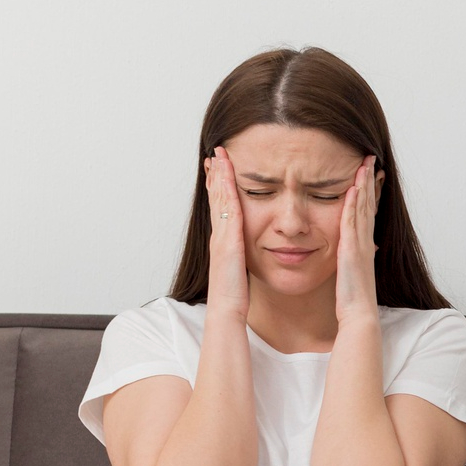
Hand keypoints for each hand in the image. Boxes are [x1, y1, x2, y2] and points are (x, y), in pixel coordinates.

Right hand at [202, 147, 249, 317]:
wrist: (226, 312)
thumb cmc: (235, 297)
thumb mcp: (240, 272)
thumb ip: (242, 261)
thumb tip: (250, 254)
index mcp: (224, 243)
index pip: (222, 209)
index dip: (220, 189)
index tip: (220, 170)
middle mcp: (219, 236)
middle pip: (216, 199)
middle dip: (216, 176)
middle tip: (215, 154)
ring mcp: (220, 237)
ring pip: (219, 200)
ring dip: (219, 177)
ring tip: (219, 156)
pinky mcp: (226, 241)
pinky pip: (227, 210)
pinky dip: (225, 191)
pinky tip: (227, 176)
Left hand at [335, 155, 379, 325]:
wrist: (358, 314)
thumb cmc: (352, 299)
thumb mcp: (350, 273)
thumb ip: (350, 258)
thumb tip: (349, 251)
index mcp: (363, 245)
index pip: (367, 212)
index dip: (368, 191)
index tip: (369, 173)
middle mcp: (365, 241)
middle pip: (368, 204)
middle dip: (368, 180)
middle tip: (370, 158)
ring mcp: (360, 245)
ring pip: (363, 208)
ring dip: (363, 185)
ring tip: (364, 164)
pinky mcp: (352, 250)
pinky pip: (352, 222)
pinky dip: (353, 204)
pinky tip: (352, 189)